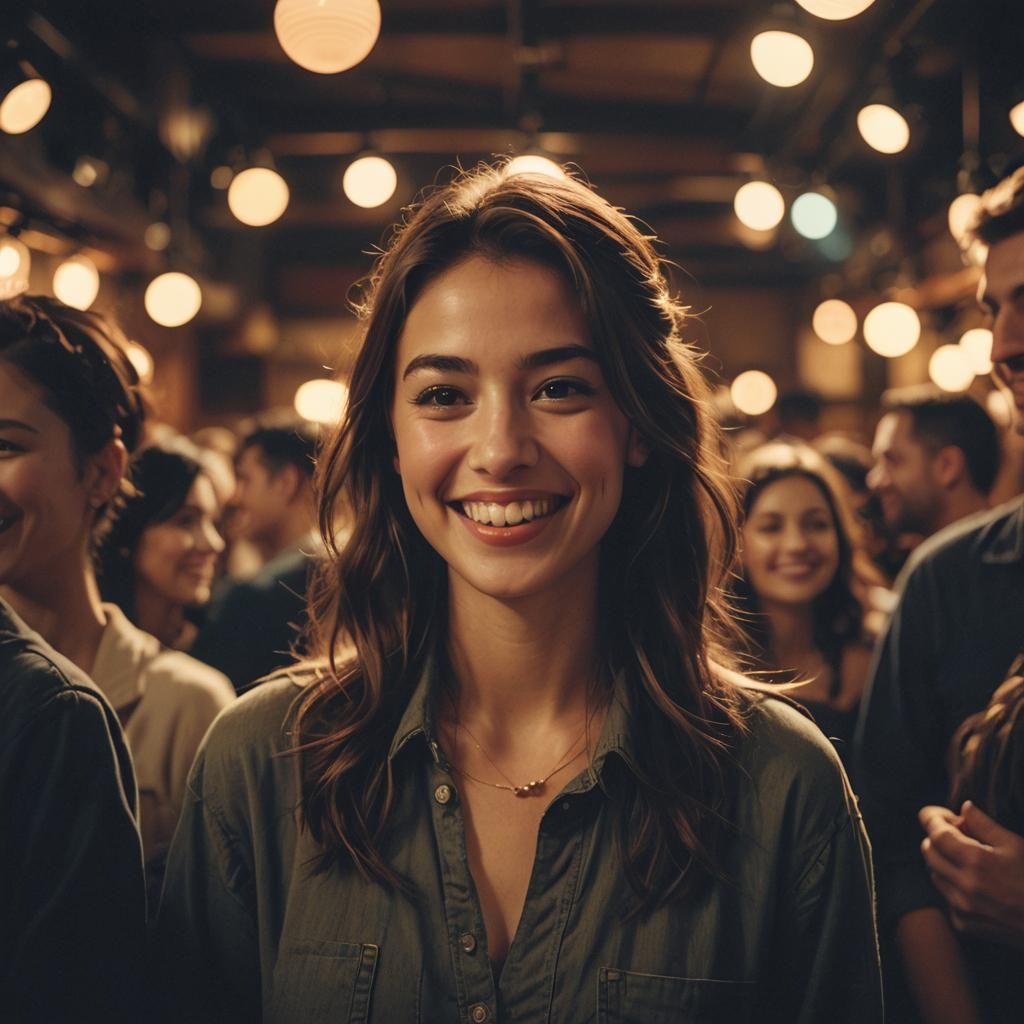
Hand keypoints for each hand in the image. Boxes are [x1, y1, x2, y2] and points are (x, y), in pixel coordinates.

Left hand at [919, 801, 1023, 949]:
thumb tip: (964, 807)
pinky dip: (952, 887)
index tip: (933, 814)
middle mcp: (965, 885)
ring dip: (943, 862)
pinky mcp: (965, 924)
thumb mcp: (1015, 845)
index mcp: (976, 861)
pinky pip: (946, 897)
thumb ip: (985, 824)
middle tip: (954, 835)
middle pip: (929, 853)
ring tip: (966, 860)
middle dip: (936, 839)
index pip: (936, 834)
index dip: (931, 819)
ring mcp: (963, 908)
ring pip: (935, 875)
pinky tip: (973, 884)